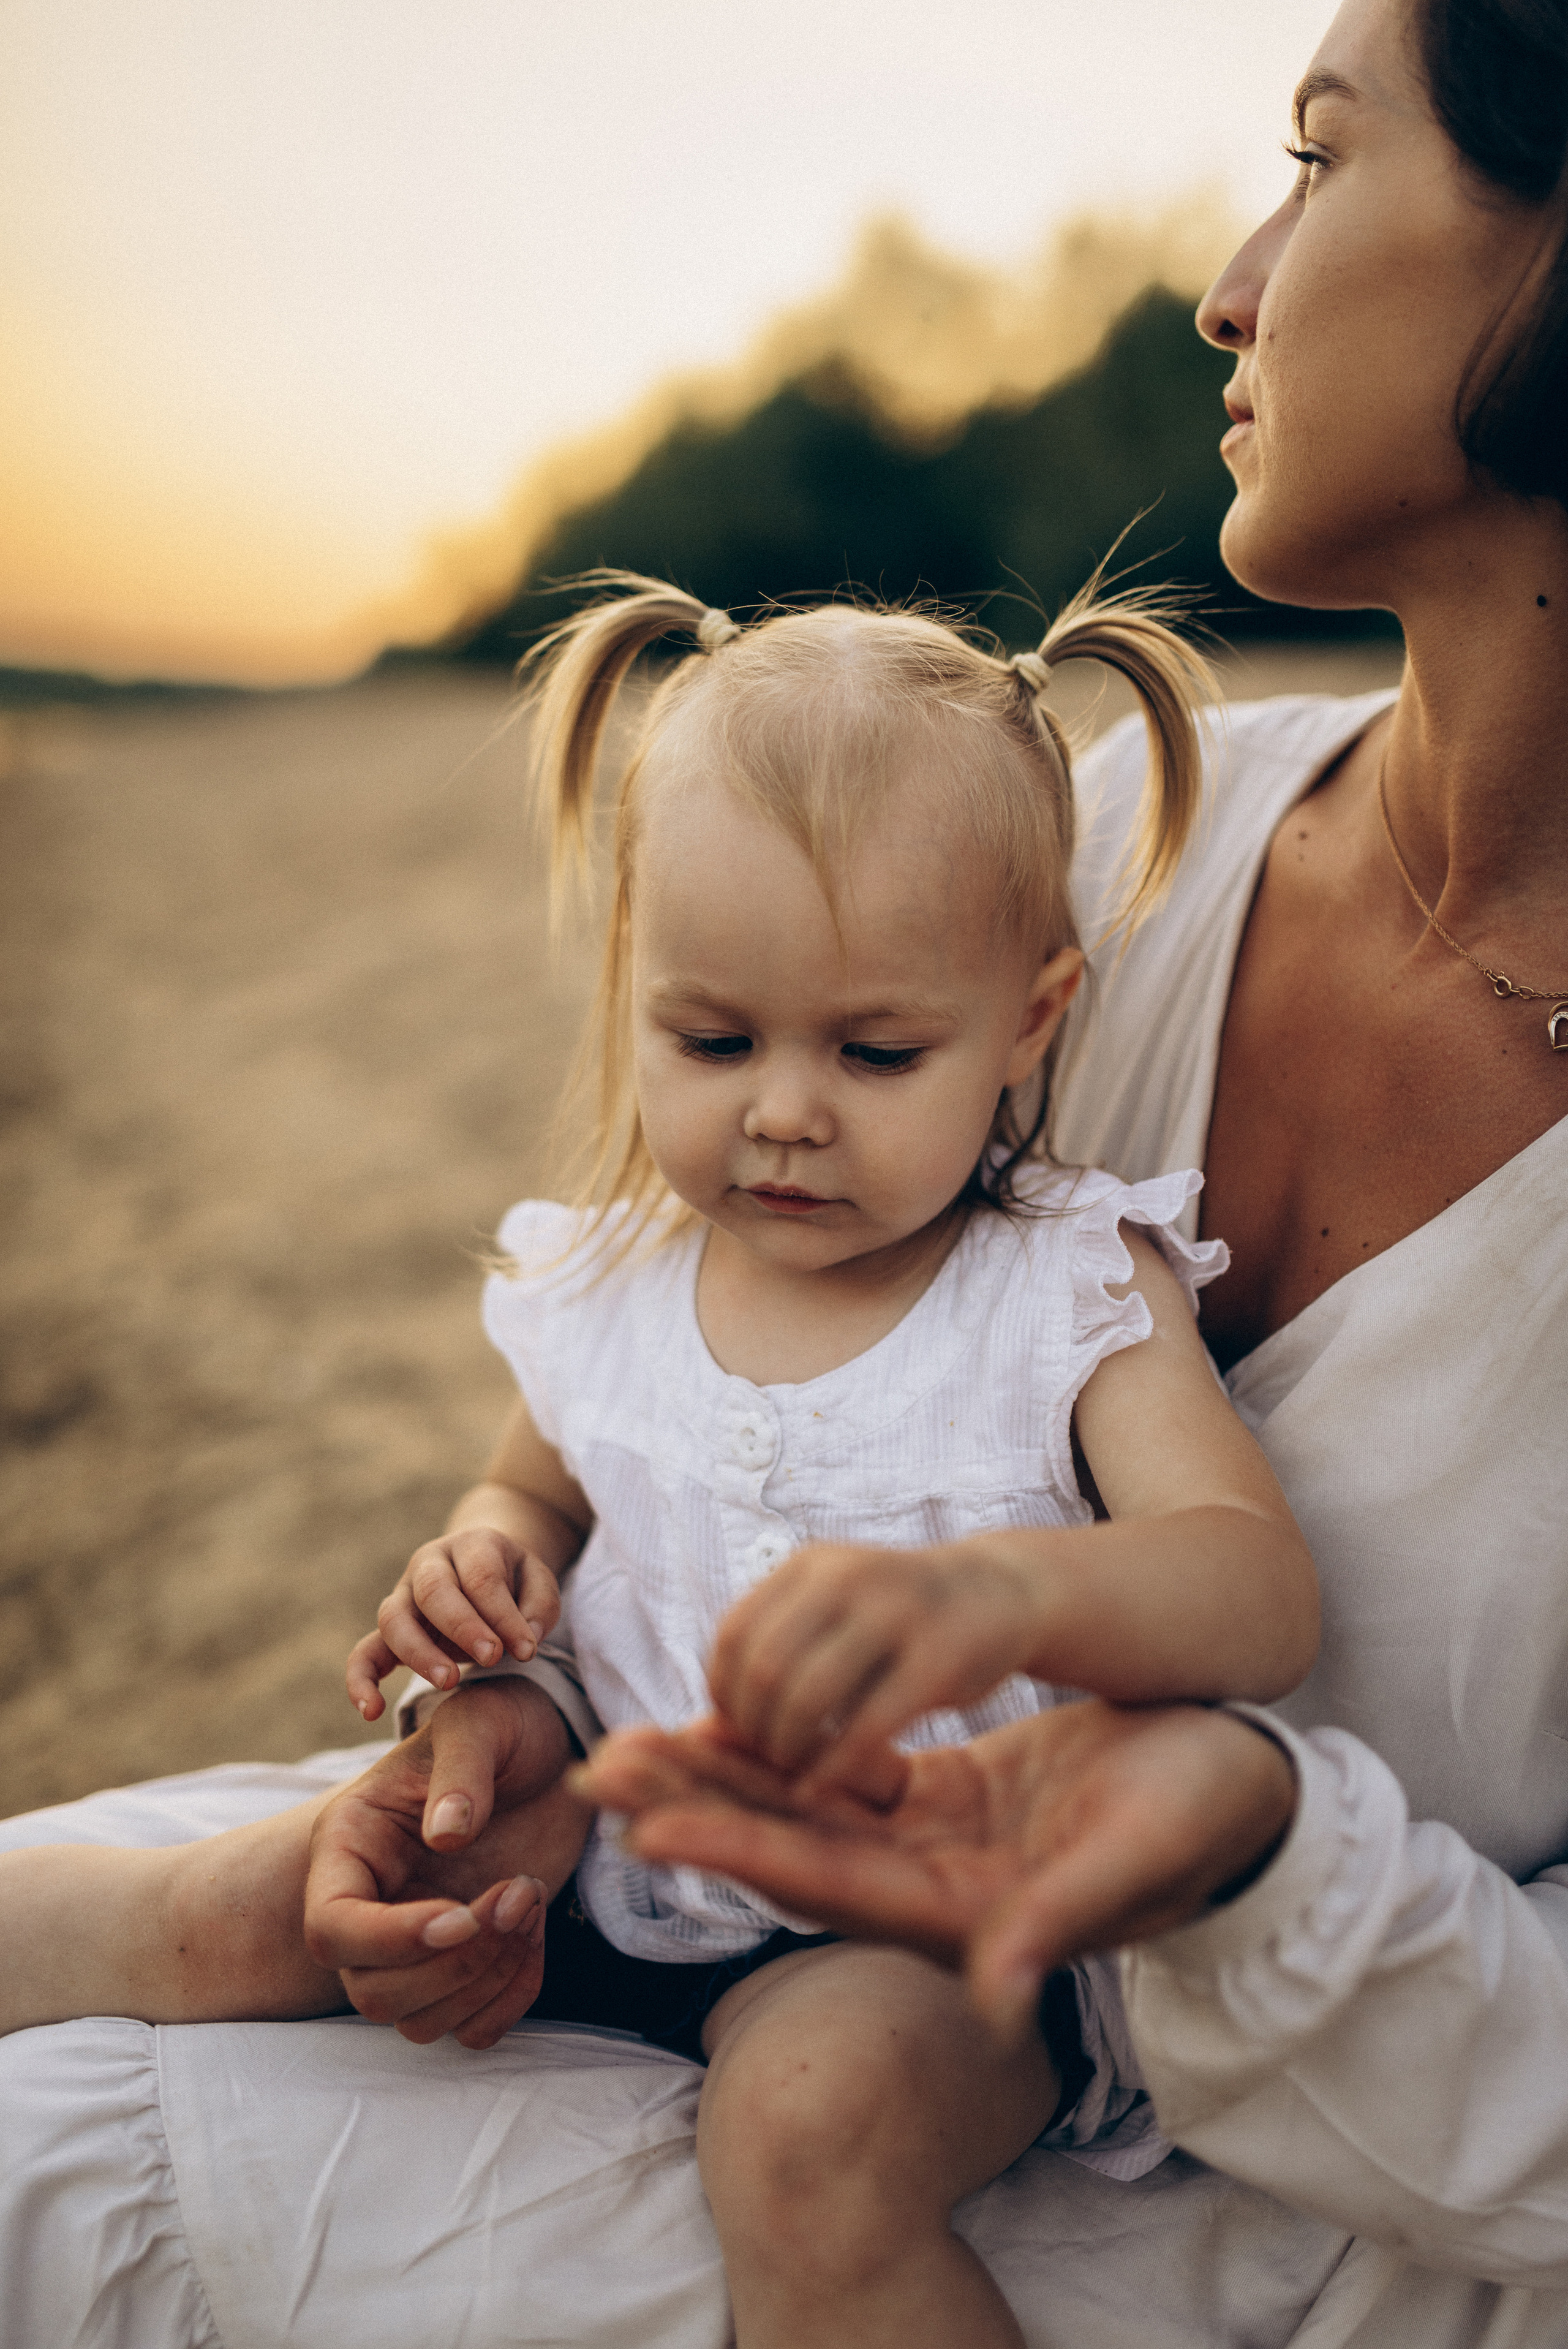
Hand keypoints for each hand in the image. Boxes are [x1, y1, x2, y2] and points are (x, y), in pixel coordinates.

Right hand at [305, 1677, 589, 2046]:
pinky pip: (470, 2030)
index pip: (331, 1929)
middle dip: (454, 1961)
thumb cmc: (502, 1731)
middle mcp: (372, 1906)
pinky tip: (536, 1934)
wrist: (547, 1752)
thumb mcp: (480, 1725)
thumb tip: (445, 1837)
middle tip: (517, 1891)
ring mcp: (416, 1946)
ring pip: (418, 2022)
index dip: (391, 1939)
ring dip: (486, 1977)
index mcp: (352, 1846)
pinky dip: (509, 1999)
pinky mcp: (465, 1970)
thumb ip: (461, 1770)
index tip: (461, 1913)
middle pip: (373, 1992)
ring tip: (528, 1897)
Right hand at [347, 1527, 561, 1719]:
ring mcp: (403, 1595)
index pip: (482, 1577)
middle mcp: (429, 1564)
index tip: (527, 1650)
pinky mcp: (390, 1630)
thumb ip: (540, 1607)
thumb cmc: (514, 1581)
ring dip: (419, 1653)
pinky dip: (360, 1680)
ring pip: (394, 1618)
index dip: (503, 1615)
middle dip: (462, 1627)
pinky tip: (370, 1712)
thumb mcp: (539, 1582)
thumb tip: (527, 1640)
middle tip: (491, 1658)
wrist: (483, 1567)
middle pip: (433, 1590)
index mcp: (471, 1546)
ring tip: (449, 1682)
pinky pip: (364, 1653)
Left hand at [577, 1700, 1296, 2041]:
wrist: (1242, 1792)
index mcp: (964, 1910)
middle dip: (692, 1807)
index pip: (824, 1879)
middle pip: (789, 1847)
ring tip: (634, 1743)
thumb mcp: (1136, 1860)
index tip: (649, 1823)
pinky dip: (780, 1751)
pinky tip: (726, 1720)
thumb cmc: (1202, 1819)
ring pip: (802, 1811)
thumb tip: (997, 1991)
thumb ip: (1059, 1921)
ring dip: (720, 1776)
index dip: (736, 1848)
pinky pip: (839, 1781)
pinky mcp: (942, 1805)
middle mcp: (929, 1888)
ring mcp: (932, 1847)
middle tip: (598, 1771)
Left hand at [707, 1537, 1045, 1785]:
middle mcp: (846, 1577)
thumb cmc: (898, 1621)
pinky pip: (868, 1723)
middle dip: (753, 1728)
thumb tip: (700, 1730)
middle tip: (768, 1761)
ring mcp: (896, 1611)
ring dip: (788, 1749)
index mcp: (810, 1566)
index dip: (724, 1695)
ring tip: (797, 1771)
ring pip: (805, 1695)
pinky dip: (835, 1766)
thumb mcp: (833, 1608)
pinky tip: (825, 1785)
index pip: (733, 1634)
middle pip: (762, 1666)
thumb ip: (777, 1651)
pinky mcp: (940, 1656)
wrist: (1000, 1593)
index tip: (736, 1733)